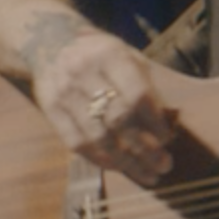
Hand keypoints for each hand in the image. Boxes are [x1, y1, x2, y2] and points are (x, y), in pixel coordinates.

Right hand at [29, 22, 177, 182]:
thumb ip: (145, 84)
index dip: (154, 121)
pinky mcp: (51, 111)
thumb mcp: (127, 56)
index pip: (137, 95)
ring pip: (98, 136)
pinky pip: (77, 143)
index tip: (168, 139)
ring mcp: (65, 94)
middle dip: (145, 147)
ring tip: (147, 174)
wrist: (50, 45)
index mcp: (110, 56)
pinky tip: (119, 167)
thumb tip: (165, 123)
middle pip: (118, 119)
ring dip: (126, 160)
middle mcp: (85, 74)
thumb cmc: (101, 54)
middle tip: (164, 165)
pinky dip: (100, 159)